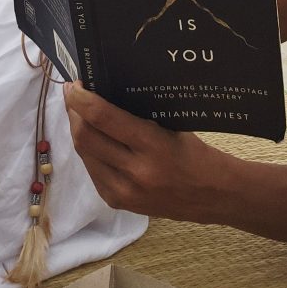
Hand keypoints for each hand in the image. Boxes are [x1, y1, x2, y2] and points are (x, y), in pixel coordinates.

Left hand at [63, 82, 219, 222]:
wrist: (213, 197)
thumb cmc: (194, 152)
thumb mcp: (170, 125)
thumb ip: (136, 115)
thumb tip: (101, 92)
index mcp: (152, 145)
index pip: (103, 117)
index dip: (80, 98)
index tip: (74, 84)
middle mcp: (135, 171)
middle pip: (85, 137)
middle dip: (73, 112)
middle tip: (73, 95)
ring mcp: (124, 191)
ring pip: (84, 154)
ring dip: (77, 131)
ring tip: (80, 114)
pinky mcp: (117, 202)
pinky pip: (92, 171)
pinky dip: (88, 152)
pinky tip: (93, 140)